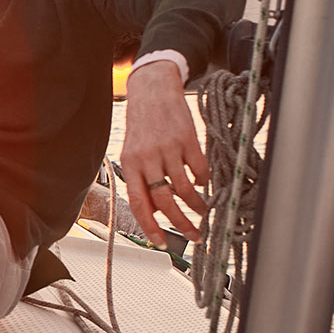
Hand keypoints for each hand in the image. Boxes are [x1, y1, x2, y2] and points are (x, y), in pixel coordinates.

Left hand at [120, 61, 208, 241]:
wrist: (153, 89)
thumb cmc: (142, 124)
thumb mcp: (133, 153)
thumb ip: (141, 181)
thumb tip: (154, 212)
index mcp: (130, 164)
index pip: (138, 203)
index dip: (149, 226)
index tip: (160, 243)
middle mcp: (148, 158)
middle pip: (164, 201)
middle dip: (180, 224)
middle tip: (193, 235)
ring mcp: (169, 149)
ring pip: (185, 189)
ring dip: (196, 206)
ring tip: (202, 213)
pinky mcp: (188, 139)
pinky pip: (199, 170)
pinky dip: (203, 182)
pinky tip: (203, 184)